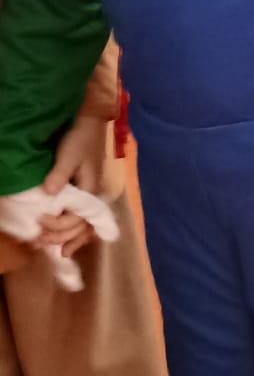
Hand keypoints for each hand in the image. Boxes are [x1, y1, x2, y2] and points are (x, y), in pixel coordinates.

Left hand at [37, 117, 114, 260]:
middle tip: (38, 241)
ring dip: (68, 239)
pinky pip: (82, 219)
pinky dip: (75, 233)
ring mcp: (90, 196)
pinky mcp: (84, 193)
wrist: (90, 125)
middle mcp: (93, 197)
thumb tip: (49, 194)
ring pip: (83, 227)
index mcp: (90, 190)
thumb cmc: (80, 139)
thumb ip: (60, 174)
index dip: (58, 225)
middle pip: (79, 227)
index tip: (40, 222)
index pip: (76, 219)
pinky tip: (66, 243)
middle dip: (60, 237)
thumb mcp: (69, 155)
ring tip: (52, 250)